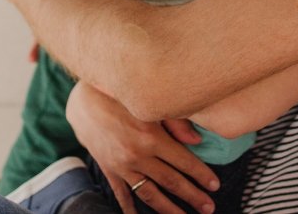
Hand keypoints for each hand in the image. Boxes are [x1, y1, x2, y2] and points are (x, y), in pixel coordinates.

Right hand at [67, 83, 217, 213]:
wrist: (82, 101)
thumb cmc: (120, 95)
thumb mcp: (149, 103)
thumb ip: (175, 121)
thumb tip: (197, 140)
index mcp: (151, 137)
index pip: (184, 162)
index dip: (201, 175)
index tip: (215, 185)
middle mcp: (137, 156)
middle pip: (171, 181)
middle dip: (192, 196)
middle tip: (208, 208)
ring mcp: (122, 166)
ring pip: (150, 193)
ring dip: (168, 208)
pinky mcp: (109, 169)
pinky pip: (122, 193)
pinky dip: (129, 208)